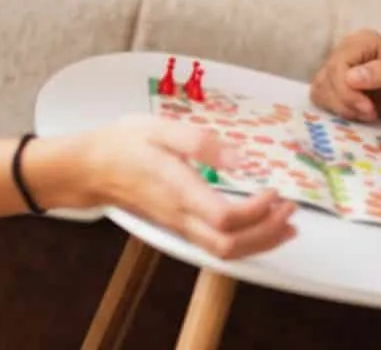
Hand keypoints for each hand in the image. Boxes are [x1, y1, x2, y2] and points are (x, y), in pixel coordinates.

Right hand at [42, 115, 297, 260]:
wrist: (90, 168)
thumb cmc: (124, 144)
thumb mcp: (159, 128)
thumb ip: (199, 142)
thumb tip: (238, 159)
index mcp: (176, 189)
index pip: (223, 218)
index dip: (256, 212)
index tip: (274, 190)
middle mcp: (179, 216)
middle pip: (229, 245)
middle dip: (266, 232)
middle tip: (291, 209)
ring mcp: (178, 226)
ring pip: (223, 252)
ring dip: (260, 241)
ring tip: (287, 223)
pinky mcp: (178, 227)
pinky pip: (216, 247)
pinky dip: (245, 242)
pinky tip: (261, 228)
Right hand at [309, 28, 380, 125]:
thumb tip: (352, 77)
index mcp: (364, 42)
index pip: (338, 65)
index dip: (346, 91)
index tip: (368, 109)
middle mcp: (349, 51)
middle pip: (326, 78)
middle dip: (344, 101)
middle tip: (370, 113)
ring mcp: (343, 69)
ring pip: (320, 88)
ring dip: (339, 107)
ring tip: (366, 114)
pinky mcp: (341, 88)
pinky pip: (323, 97)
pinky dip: (335, 109)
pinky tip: (357, 114)